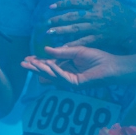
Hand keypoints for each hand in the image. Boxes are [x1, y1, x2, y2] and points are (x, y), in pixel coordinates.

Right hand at [21, 45, 135, 88]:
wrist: (112, 65)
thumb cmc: (98, 58)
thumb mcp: (77, 51)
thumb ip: (62, 52)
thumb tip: (45, 49)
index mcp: (67, 67)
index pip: (49, 65)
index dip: (38, 62)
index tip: (27, 57)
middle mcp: (66, 76)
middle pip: (47, 72)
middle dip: (35, 68)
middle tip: (23, 63)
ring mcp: (70, 82)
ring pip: (52, 76)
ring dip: (41, 69)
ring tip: (31, 64)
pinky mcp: (76, 84)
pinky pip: (63, 77)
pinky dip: (55, 71)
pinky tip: (49, 65)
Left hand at [45, 0, 135, 51]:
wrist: (133, 27)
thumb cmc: (121, 12)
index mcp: (96, 4)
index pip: (76, 2)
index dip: (63, 4)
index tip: (51, 7)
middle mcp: (95, 15)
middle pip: (73, 16)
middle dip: (59, 19)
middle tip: (47, 23)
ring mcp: (97, 27)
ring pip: (76, 28)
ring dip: (62, 31)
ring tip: (50, 33)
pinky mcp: (100, 37)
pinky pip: (84, 40)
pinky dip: (73, 44)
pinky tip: (63, 46)